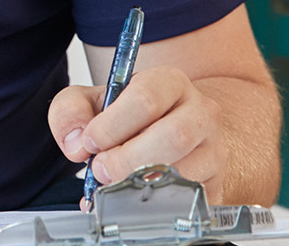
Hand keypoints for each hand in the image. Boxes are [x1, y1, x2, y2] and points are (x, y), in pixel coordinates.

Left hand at [49, 67, 224, 207]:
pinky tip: (135, 198)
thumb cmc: (129, 117)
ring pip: (186, 172)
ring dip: (142, 183)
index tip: (90, 142)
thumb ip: (71, 112)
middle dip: (127, 159)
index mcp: (169, 82)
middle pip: (174, 136)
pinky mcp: (217, 185)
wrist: (169, 135)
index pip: (147, 98)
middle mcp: (200, 113)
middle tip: (101, 169)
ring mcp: (214, 151)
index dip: (112, 125)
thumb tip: (76, 143)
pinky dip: (157, 205)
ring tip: (116, 182)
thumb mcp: (91, 102)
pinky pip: (192, 200)